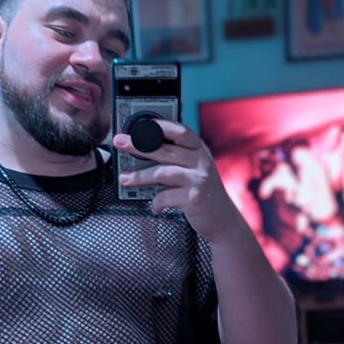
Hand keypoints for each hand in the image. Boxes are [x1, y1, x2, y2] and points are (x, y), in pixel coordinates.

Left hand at [115, 121, 240, 241]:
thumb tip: (142, 151)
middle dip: (138, 145)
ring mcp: (199, 179)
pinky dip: (156, 202)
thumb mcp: (196, 170)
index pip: (180, 131)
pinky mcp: (195, 198)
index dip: (159, 125)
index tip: (139, 125)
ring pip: (162, 172)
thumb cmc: (203, 192)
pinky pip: (166, 196)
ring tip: (125, 179)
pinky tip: (154, 206)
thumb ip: (178, 159)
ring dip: (140, 176)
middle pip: (165, 149)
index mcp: (200, 150)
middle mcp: (201, 162)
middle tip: (120, 142)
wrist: (223, 219)